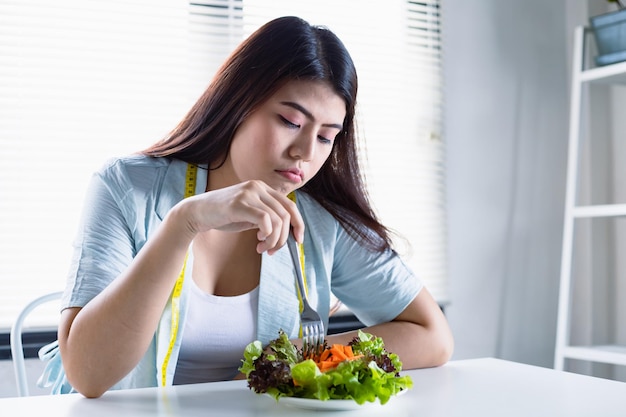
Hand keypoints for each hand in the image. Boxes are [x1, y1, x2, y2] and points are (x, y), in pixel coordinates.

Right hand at [178, 180, 303, 253]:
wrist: (197, 212)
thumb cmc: (224, 216)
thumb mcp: (250, 215)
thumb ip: (267, 218)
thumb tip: (286, 233)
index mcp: (263, 188)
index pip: (290, 205)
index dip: (298, 224)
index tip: (298, 240)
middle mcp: (258, 187)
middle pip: (285, 215)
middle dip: (283, 238)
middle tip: (272, 250)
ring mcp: (249, 193)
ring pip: (277, 220)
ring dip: (273, 240)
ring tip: (262, 247)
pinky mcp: (240, 203)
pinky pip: (265, 220)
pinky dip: (266, 234)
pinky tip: (257, 240)